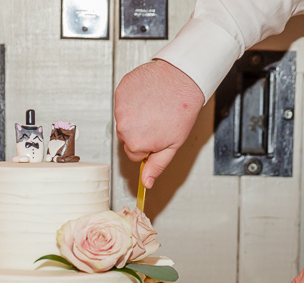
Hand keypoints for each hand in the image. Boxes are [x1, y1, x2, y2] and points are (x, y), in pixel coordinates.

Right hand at [114, 60, 203, 188]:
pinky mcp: (121, 91)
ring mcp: (120, 107)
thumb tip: (146, 183)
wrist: (183, 78)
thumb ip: (156, 165)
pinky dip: (133, 100)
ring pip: (124, 120)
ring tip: (154, 107)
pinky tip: (148, 96)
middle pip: (127, 137)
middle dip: (140, 132)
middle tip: (158, 121)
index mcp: (136, 142)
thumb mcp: (173, 145)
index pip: (134, 153)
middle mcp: (124, 126)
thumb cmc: (182, 110)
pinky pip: (123, 102)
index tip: (158, 136)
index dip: (148, 146)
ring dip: (136, 116)